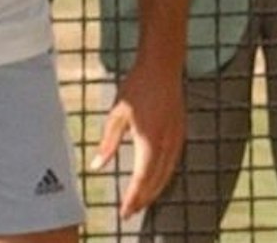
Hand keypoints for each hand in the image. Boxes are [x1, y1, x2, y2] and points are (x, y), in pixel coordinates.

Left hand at [91, 70, 186, 217]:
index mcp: (150, 140)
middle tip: (131, 211)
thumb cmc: (137, 87)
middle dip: (144, 198)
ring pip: (168, 173)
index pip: (142, 178)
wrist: (162, 65)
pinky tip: (156, 178)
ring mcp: (177, 136)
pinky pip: (173, 162)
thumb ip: (108, 143)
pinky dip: (164, 175)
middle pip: (157, 180)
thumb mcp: (117, 114)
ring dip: (155, 189)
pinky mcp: (180, 131)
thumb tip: (96, 166)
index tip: (125, 212)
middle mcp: (167, 142)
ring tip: (142, 200)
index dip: (133, 198)